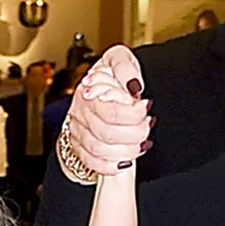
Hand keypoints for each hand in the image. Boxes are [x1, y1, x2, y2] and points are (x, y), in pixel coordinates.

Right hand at [63, 45, 151, 173]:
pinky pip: (91, 162)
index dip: (133, 116)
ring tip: (141, 142)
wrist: (97, 87)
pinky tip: (126, 160)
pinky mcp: (78, 145)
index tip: (147, 109)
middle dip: (134, 134)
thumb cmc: (111, 74)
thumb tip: (134, 86)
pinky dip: (111, 165)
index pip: (111, 113)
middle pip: (106, 134)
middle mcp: (79, 111)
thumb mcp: (119, 60)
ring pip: (99, 150)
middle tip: (148, 126)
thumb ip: (125, 67)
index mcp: (89, 90)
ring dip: (126, 150)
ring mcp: (77, 130)